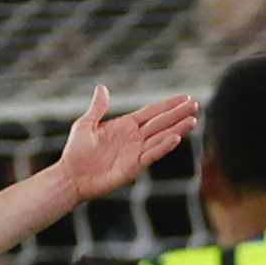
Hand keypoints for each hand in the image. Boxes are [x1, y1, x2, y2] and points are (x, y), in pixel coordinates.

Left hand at [51, 86, 197, 202]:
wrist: (70, 177)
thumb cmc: (76, 152)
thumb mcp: (85, 125)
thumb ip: (97, 108)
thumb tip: (102, 87)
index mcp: (125, 125)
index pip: (152, 112)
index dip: (168, 105)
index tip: (184, 97)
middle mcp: (134, 138)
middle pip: (161, 123)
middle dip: (178, 114)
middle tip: (195, 104)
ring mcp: (136, 152)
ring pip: (161, 137)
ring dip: (177, 129)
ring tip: (193, 120)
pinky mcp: (133, 167)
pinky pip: (151, 154)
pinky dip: (163, 146)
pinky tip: (176, 137)